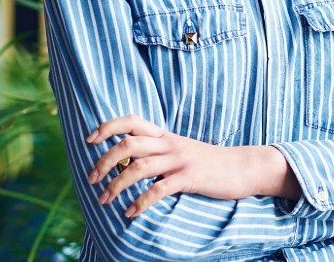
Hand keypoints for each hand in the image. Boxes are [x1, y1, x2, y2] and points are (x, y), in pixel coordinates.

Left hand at [85, 115, 298, 217]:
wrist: (243, 167)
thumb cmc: (208, 162)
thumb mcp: (181, 150)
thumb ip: (158, 152)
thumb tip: (129, 162)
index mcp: (165, 135)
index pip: (131, 121)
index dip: (107, 127)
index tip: (90, 140)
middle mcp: (169, 144)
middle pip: (128, 144)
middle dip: (104, 160)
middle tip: (91, 178)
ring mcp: (180, 160)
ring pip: (139, 166)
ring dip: (117, 184)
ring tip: (104, 200)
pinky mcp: (190, 177)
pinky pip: (160, 189)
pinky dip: (141, 201)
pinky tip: (130, 213)